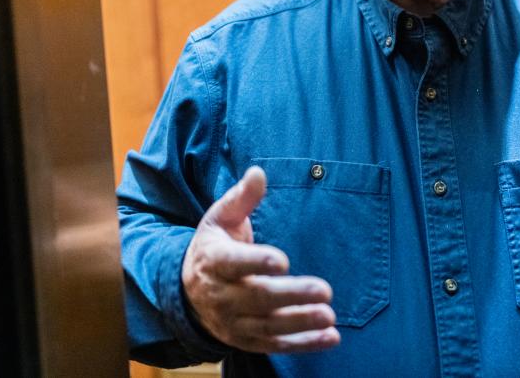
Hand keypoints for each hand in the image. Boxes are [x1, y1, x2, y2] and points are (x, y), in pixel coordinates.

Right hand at [181, 166, 340, 352]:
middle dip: (292, 295)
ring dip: (301, 323)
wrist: (188, 291)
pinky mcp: (247, 340)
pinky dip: (304, 345)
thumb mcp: (220, 218)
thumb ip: (241, 197)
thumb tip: (258, 172)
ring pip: (268, 326)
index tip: (283, 260)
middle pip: (258, 298)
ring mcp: (233, 322)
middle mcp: (222, 295)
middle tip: (324, 290)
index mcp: (215, 261)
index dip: (257, 262)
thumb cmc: (214, 246)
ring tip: (329, 316)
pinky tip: (331, 338)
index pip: (235, 263)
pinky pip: (275, 346)